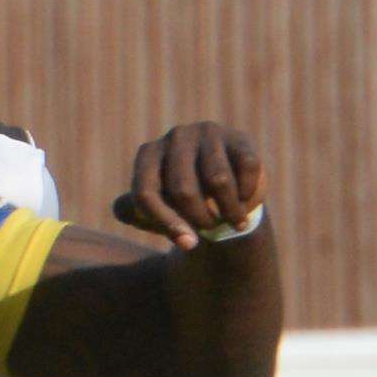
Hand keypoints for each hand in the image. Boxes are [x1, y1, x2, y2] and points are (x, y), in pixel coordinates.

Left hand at [113, 121, 264, 249]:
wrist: (218, 188)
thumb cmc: (177, 203)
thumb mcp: (146, 209)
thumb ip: (129, 211)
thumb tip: (128, 210)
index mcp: (147, 155)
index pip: (146, 193)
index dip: (166, 222)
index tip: (188, 244)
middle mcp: (174, 137)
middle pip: (183, 190)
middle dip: (199, 218)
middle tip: (210, 229)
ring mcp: (207, 133)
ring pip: (218, 180)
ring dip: (229, 210)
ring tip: (235, 222)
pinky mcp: (238, 137)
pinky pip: (246, 169)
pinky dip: (247, 193)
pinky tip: (244, 199)